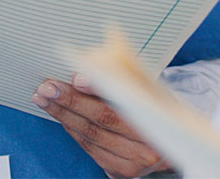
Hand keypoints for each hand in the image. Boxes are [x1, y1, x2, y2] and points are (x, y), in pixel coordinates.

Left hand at [33, 75, 167, 177]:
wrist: (176, 140)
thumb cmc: (157, 106)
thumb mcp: (150, 85)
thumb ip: (126, 71)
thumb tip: (98, 52)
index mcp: (160, 119)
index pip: (124, 102)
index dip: (98, 88)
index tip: (76, 76)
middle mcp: (149, 145)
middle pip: (103, 120)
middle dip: (70, 101)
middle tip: (47, 86)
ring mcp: (135, 162)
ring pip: (92, 136)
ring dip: (63, 115)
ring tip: (43, 97)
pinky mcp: (121, 170)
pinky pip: (90, 148)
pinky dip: (72, 129)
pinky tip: (60, 114)